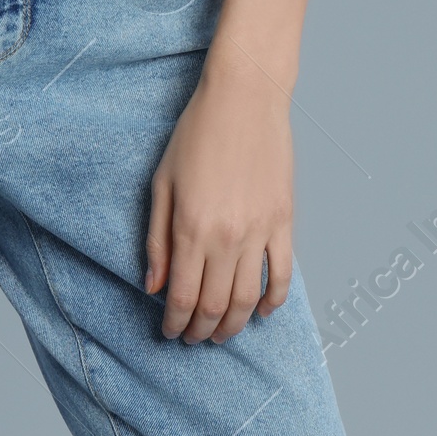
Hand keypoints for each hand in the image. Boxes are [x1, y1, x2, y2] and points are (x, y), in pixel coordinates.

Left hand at [142, 0, 325, 342]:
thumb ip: (155, 238)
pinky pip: (281, 274)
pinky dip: (271, 301)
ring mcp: (259, 231)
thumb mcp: (161, 183)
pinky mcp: (284, 221)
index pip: (181, 296)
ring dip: (231, 324)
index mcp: (190, 228)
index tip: (169, 333)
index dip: (174, 322)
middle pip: (213, 304)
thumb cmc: (194, 134)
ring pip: (246, 298)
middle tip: (192, 337)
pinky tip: (259, 312)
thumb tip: (152, 287)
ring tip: (219, 333)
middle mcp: (226, 237)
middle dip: (200, 329)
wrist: (244, 98)